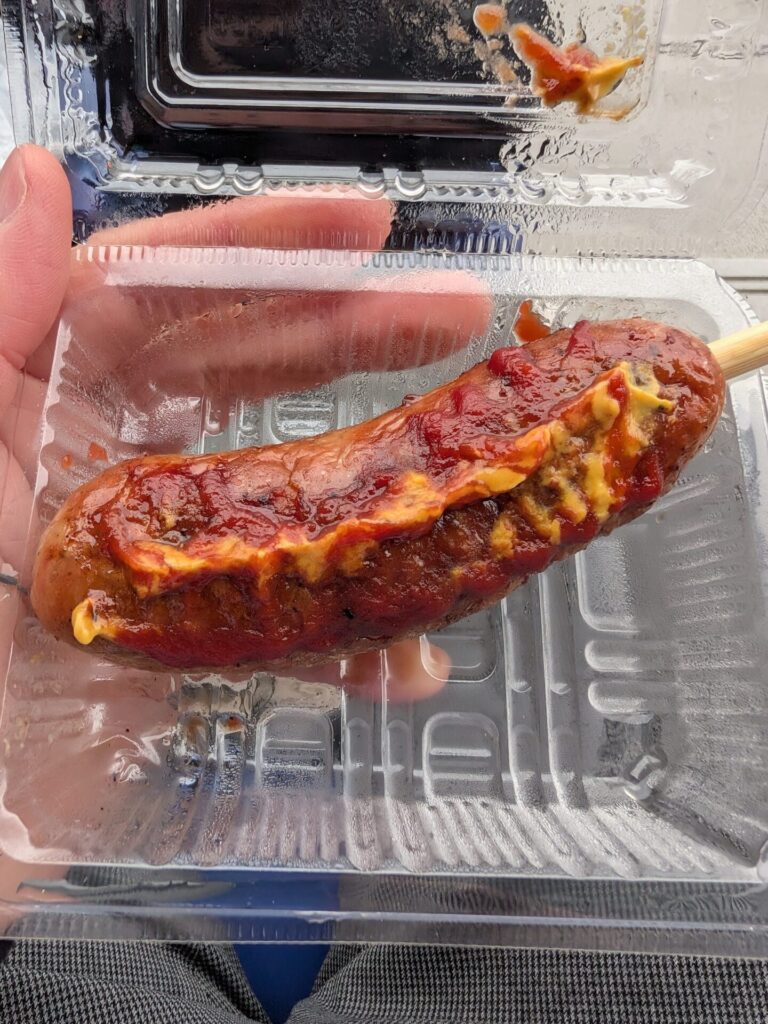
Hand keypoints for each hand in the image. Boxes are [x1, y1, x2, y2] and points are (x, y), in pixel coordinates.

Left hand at [0, 146, 490, 889]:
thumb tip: (36, 177)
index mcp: (31, 403)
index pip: (154, 291)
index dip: (262, 246)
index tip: (369, 225)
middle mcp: (95, 460)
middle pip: (238, 367)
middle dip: (352, 331)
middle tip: (457, 314)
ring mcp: (151, 548)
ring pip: (277, 481)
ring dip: (374, 470)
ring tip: (464, 456)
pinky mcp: (182, 635)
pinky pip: (280, 611)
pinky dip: (347, 629)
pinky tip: (408, 646)